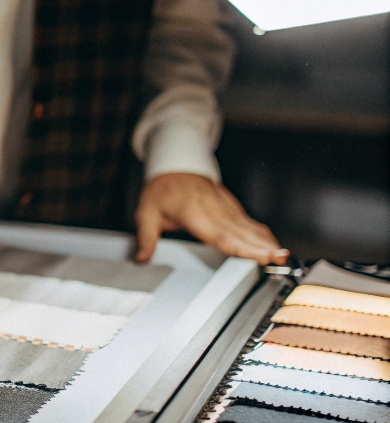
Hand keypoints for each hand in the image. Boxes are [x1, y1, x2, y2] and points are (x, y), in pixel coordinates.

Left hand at [134, 173, 288, 265]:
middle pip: (240, 232)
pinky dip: (261, 233)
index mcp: (194, 212)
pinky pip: (247, 221)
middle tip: (280, 259)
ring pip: (248, 226)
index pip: (220, 234)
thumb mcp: (146, 212)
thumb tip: (141, 258)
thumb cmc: (162, 189)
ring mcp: (224, 206)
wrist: (175, 164)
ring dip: (266, 240)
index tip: (257, 254)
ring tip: (283, 255)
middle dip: (262, 246)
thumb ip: (146, 237)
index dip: (240, 246)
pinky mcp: (229, 206)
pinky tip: (272, 244)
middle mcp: (213, 209)